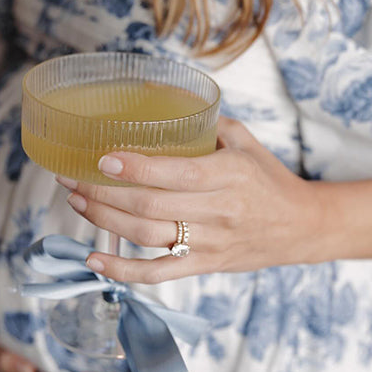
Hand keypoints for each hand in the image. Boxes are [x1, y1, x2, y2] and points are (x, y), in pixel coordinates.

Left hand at [57, 117, 323, 283]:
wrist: (300, 226)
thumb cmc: (267, 178)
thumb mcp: (244, 140)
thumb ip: (204, 122)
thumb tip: (153, 97)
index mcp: (230, 174)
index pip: (176, 172)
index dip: (135, 169)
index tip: (101, 158)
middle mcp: (219, 211)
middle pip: (151, 207)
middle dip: (104, 193)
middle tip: (71, 178)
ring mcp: (211, 243)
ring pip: (148, 237)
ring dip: (105, 222)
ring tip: (78, 202)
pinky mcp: (205, 265)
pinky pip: (159, 274)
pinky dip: (123, 271)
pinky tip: (95, 261)